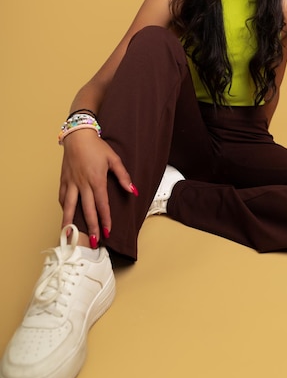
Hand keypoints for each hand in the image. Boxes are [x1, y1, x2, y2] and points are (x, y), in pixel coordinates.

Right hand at [59, 129, 134, 243]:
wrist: (78, 136)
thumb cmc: (97, 147)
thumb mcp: (114, 159)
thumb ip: (123, 176)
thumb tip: (133, 191)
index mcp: (96, 180)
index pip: (102, 204)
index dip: (105, 219)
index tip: (107, 232)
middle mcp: (82, 184)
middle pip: (87, 210)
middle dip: (91, 227)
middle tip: (93, 242)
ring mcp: (71, 183)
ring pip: (70, 207)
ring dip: (70, 222)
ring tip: (69, 236)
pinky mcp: (63, 180)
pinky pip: (63, 197)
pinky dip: (64, 208)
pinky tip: (66, 216)